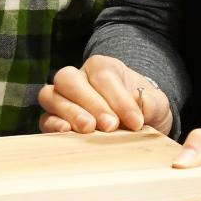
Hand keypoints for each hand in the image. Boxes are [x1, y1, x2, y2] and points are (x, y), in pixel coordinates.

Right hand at [38, 54, 170, 133]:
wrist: (136, 124)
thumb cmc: (142, 109)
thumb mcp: (155, 105)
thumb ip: (149, 103)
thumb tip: (136, 102)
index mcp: (102, 67)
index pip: (103, 77)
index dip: (119, 99)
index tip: (136, 122)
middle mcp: (78, 78)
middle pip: (70, 79)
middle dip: (90, 103)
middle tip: (111, 126)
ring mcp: (61, 98)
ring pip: (51, 95)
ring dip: (70, 112)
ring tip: (89, 129)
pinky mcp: (53, 119)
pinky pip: (45, 118)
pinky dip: (53, 125)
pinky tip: (67, 133)